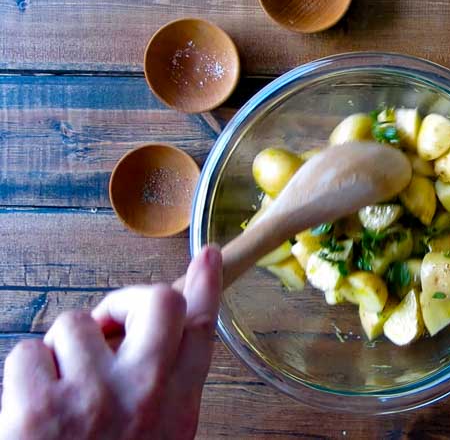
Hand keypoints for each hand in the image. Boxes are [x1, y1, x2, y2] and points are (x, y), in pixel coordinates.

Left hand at [0, 246, 221, 439]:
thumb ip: (161, 391)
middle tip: (107, 326)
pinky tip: (27, 409)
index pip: (201, 331)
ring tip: (57, 393)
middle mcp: (145, 394)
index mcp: (176, 408)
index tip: (208, 258)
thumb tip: (149, 338)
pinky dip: (22, 375)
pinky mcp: (38, 406)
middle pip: (155, 302)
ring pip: (75, 323)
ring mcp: (93, 397)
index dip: (205, 286)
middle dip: (126, 301)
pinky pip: (27, 352)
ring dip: (59, 351)